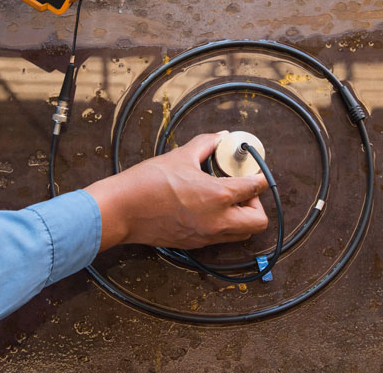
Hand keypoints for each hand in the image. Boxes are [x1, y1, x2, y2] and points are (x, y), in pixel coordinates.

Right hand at [84, 133, 269, 251]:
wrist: (122, 210)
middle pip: (258, 221)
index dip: (260, 177)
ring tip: (226, 200)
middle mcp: (218, 220)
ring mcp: (207, 236)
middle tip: (242, 190)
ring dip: (242, 217)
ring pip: (242, 233)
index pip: (255, 188)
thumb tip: (220, 138)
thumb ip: (205, 144)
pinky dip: (224, 225)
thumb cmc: (148, 182)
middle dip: (256, 204)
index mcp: (218, 196)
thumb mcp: (180, 156)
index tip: (254, 170)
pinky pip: (222, 238)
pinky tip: (208, 209)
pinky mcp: (195, 244)